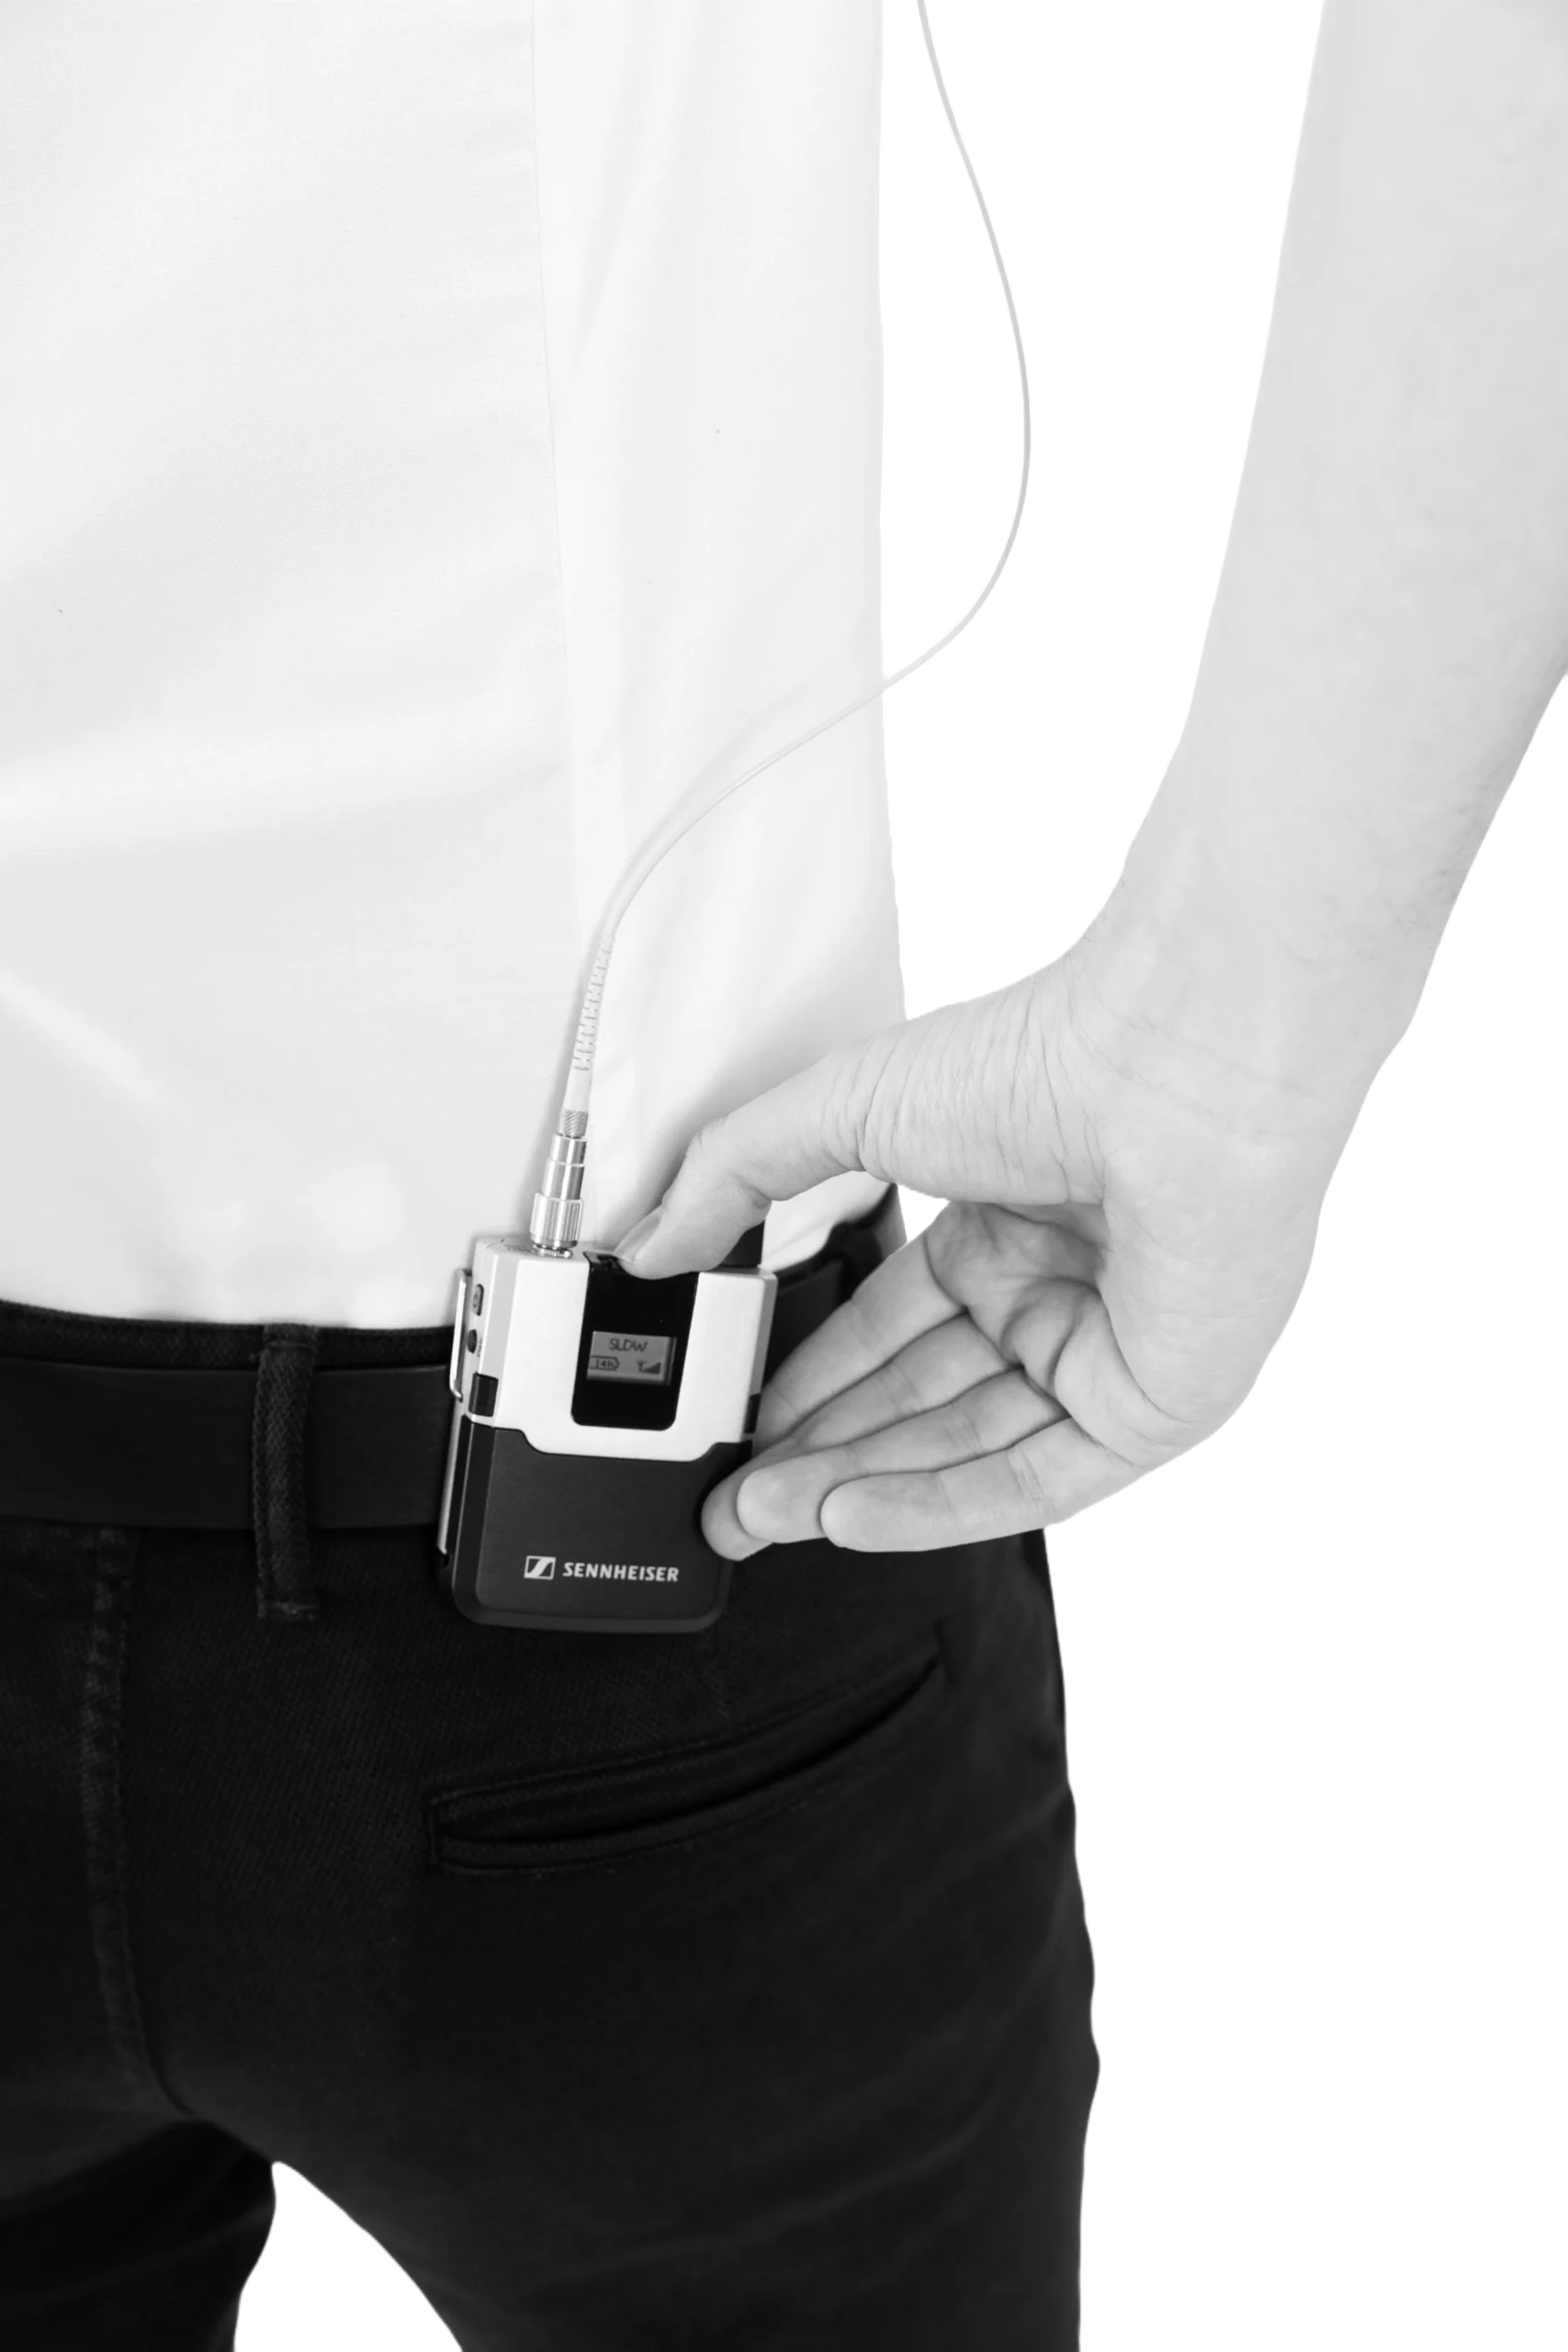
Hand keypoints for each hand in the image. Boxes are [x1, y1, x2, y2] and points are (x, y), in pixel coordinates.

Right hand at [614, 925, 1352, 1558]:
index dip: (808, 1384)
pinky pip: (1032, 1481)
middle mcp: (1056, 1289)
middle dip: (817, 1455)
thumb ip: (734, 1178)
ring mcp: (1105, 1352)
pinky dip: (936, 1508)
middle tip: (733, 1501)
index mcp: (999, 1220)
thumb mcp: (843, 1109)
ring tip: (765, 1515)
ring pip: (965, 1451)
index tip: (737, 1425)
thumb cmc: (1044, 1058)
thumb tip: (647, 1243)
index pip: (887, 1332)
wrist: (1174, 1075)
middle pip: (917, 1404)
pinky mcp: (1153, 1408)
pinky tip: (851, 1518)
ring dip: (859, 1487)